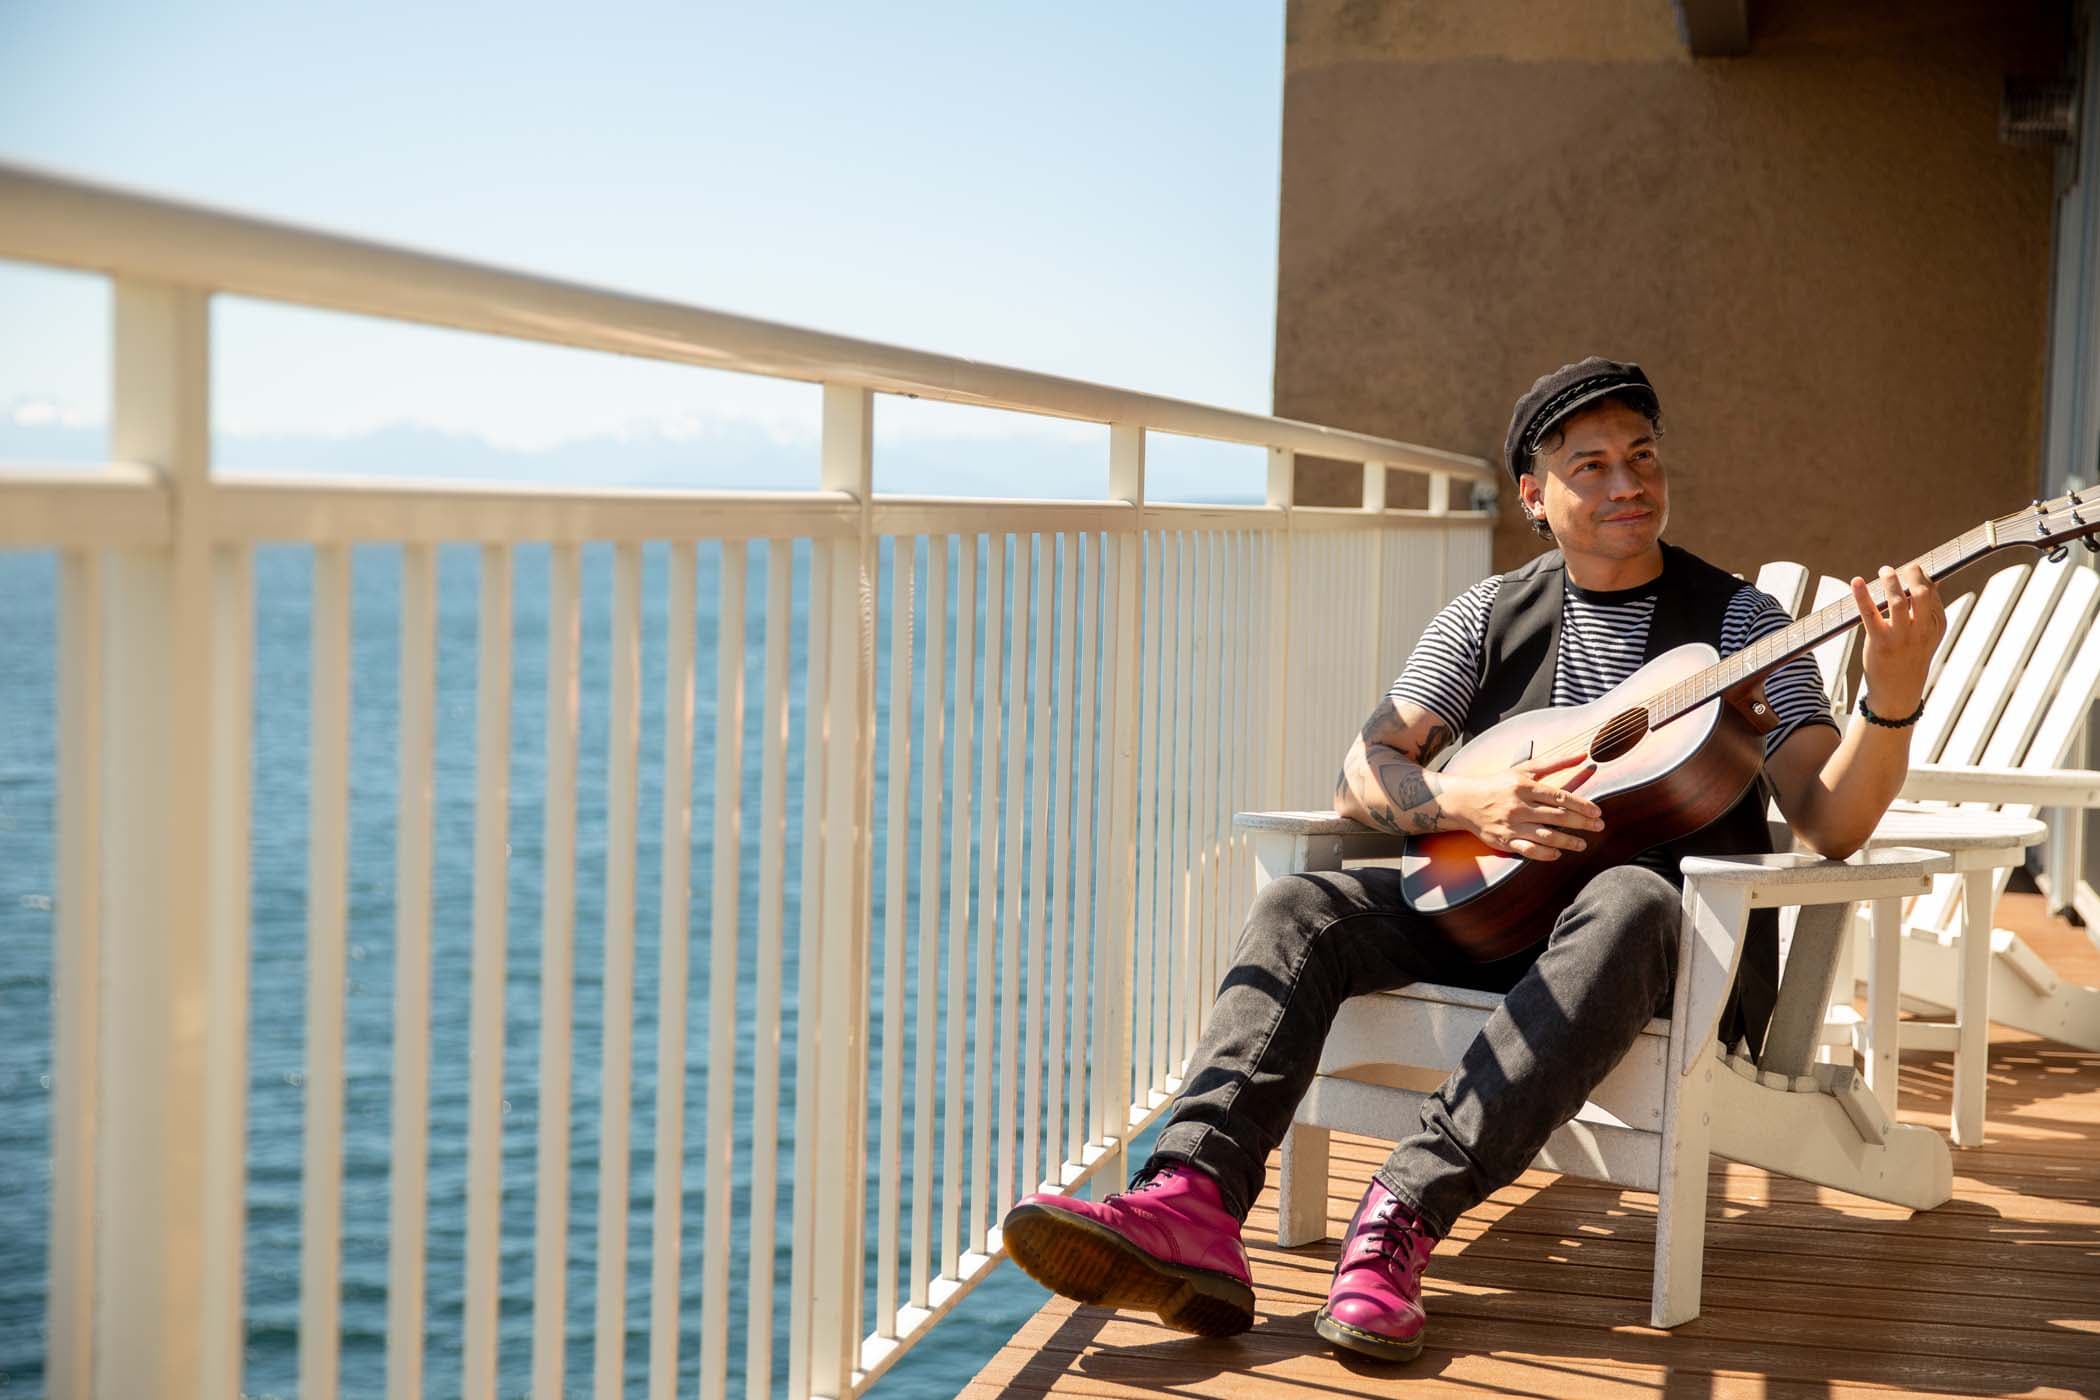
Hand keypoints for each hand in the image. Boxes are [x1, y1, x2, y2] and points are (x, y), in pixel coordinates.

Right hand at [1443, 750, 1602, 860]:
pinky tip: (1557, 853)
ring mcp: (1512, 825)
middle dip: (1582, 823)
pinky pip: (1529, 850)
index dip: (1582, 806)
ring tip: (1582, 844)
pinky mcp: (1504, 841)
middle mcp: (1519, 807)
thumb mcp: (1524, 769)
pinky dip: (1545, 853)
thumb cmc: (1498, 783)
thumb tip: (1583, 754)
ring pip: (1546, 836)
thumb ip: (1555, 763)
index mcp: (1525, 787)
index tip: (1597, 812)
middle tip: (1599, 827)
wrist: (1464, 801)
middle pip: (1558, 817)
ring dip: (1568, 842)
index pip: (1561, 797)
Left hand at [1852, 562, 1944, 715]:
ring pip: (1898, 601)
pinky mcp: (1880, 642)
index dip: (1921, 576)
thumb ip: (1928, 610)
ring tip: (1885, 570)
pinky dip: (1861, 595)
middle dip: (1912, 574)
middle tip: (1903, 567)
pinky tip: (1856, 582)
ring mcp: (1901, 636)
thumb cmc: (1910, 657)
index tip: (1911, 568)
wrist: (1899, 692)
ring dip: (1890, 581)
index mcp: (1936, 625)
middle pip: (1921, 593)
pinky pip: (1870, 614)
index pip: (1932, 592)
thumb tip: (1931, 581)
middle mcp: (1921, 630)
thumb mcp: (1927, 634)